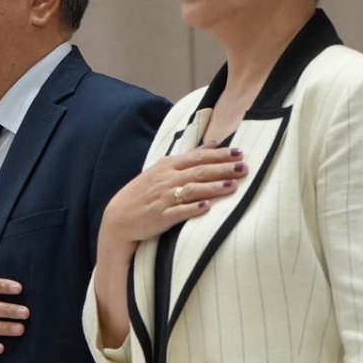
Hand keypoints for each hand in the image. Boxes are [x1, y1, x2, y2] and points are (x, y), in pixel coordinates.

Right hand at [98, 146, 244, 248]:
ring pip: (192, 190)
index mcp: (168, 166)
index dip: (219, 155)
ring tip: (232, 186)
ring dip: (213, 188)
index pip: (198, 157)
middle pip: (199, 172)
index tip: (238, 153)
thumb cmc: (144, 192)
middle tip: (243, 167)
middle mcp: (167, 180)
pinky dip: (193, 208)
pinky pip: (179, 212)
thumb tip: (212, 144)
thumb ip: (188, 158)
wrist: (119, 217)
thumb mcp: (162, 169)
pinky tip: (207, 207)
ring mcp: (164, 198)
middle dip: (223, 169)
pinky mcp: (161, 217)